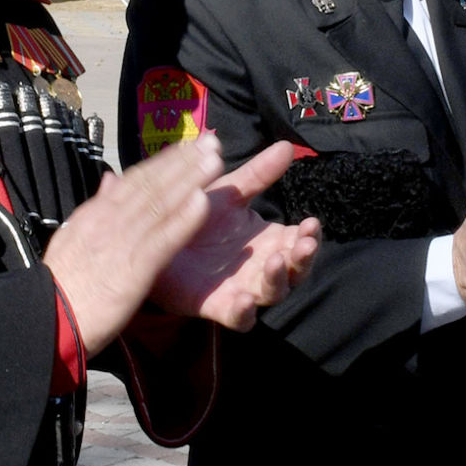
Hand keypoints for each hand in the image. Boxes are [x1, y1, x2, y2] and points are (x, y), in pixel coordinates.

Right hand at [42, 134, 223, 354]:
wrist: (49, 318)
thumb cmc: (64, 284)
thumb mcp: (73, 236)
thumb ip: (96, 208)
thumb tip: (110, 180)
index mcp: (95, 213)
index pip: (134, 180)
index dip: (164, 161)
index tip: (188, 146)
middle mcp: (109, 219)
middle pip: (152, 184)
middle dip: (184, 161)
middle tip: (212, 142)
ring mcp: (122, 241)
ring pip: (161, 203)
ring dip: (191, 180)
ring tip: (216, 161)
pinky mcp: (135, 268)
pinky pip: (163, 239)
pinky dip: (184, 219)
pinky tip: (204, 202)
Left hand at [149, 141, 321, 331]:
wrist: (152, 238)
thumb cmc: (196, 217)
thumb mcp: (229, 192)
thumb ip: (258, 174)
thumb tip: (286, 146)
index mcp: (269, 240)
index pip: (299, 240)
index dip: (309, 235)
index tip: (312, 222)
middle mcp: (261, 267)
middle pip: (295, 270)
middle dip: (303, 258)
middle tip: (306, 244)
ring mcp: (242, 288)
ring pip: (272, 293)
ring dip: (279, 278)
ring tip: (276, 260)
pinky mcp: (216, 306)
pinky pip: (238, 318)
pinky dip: (244, 312)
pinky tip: (244, 299)